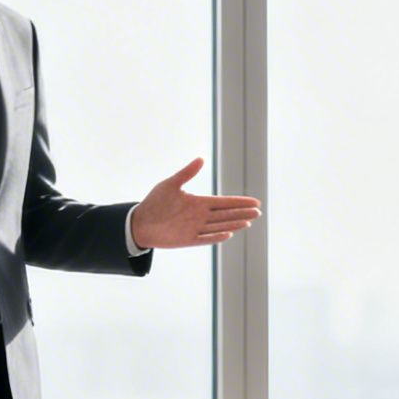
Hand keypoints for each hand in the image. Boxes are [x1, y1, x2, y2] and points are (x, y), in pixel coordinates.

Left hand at [129, 158, 261, 249]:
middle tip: (258, 211)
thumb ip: (187, 173)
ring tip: (249, 221)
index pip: (224, 202)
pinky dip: (216, 237)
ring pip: (220, 226)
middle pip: (226, 214)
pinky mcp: (188, 240)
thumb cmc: (155, 202)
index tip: (255, 201)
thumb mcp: (171, 184)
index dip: (239, 202)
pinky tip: (229, 234)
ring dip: (234, 224)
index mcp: (199, 203)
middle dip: (242, 213)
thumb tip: (201, 159)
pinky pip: (205, 239)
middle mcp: (200, 216)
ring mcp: (195, 228)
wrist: (140, 222)